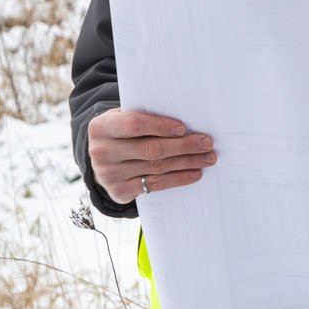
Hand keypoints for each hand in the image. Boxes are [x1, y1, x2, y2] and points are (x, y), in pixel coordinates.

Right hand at [87, 108, 216, 204]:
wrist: (101, 159)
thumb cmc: (122, 133)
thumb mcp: (123, 119)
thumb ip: (145, 117)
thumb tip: (187, 122)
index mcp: (102, 127)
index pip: (134, 125)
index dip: (160, 126)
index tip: (183, 128)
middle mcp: (102, 152)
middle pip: (150, 149)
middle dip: (183, 146)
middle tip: (207, 143)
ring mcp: (109, 174)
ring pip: (156, 168)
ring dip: (187, 162)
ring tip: (207, 158)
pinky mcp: (119, 191)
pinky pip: (155, 185)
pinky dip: (178, 178)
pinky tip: (195, 173)